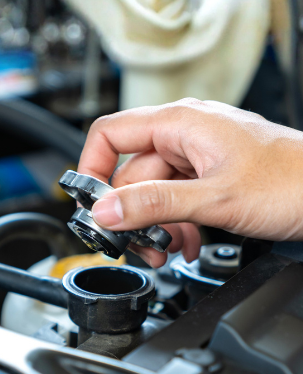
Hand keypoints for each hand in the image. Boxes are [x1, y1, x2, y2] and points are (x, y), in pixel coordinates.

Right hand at [78, 99, 302, 267]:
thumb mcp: (213, 198)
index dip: (92, 169)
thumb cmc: (293, 182)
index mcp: (180, 124)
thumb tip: (105, 212)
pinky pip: (174, 202)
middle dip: (129, 214)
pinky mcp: (209, 179)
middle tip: (135, 244)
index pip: (110, 134)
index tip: (91, 205)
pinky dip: (174, 227)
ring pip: (152, 194)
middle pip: (129, 174)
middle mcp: (185, 136)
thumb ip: (154, 204)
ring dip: (154, 227)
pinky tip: (185, 245)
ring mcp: (198, 158)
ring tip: (166, 249)